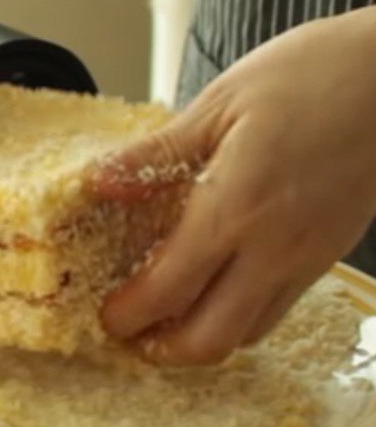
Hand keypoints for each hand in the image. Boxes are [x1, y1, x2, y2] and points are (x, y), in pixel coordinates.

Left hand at [93, 8, 375, 364]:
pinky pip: (277, 308)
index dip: (128, 315)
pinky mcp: (329, 255)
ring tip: (166, 320)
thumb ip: (155, 154)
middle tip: (131, 334)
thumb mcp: (220, 104)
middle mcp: (273, 249)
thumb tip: (97, 180)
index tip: (106, 317)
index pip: (168, 289)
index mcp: (235, 208)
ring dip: (201, 339)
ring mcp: (307, 258)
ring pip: (248, 333)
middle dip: (162, 352)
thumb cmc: (312, 75)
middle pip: (211, 339)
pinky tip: (216, 291)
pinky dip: (238, 317)